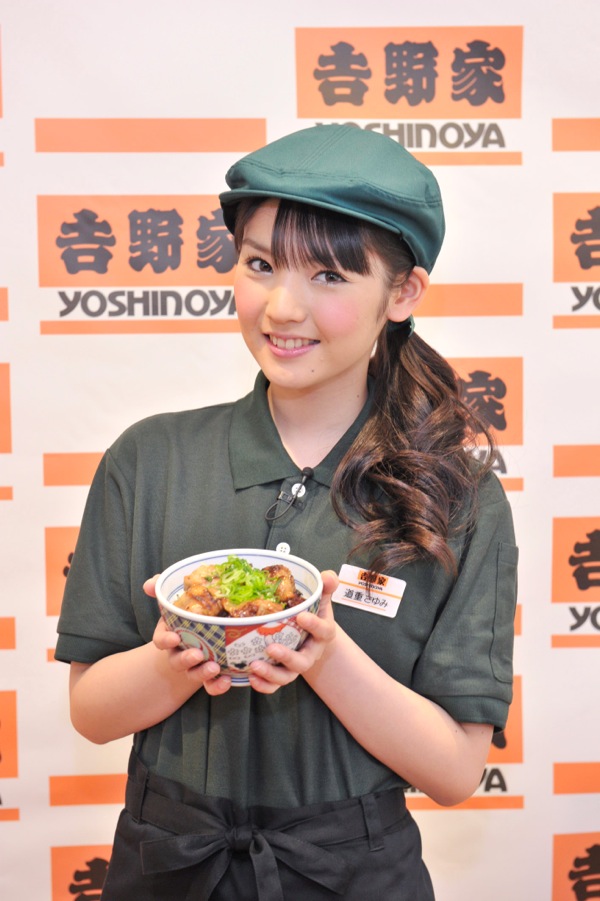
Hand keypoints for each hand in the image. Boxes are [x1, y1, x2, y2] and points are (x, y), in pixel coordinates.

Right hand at [144, 576, 232, 696]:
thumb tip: (149, 585)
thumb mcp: (178, 598)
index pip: (161, 641)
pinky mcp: (211, 675)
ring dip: (202, 674)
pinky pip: (211, 685)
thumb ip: (162, 589)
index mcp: (171, 634)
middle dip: (186, 659)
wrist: (207, 630)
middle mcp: (180, 653)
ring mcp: (195, 666)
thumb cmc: (190, 612)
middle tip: (197, 654)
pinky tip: (227, 680)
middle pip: (177, 662)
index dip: (165, 641)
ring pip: (194, 675)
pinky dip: (217, 685)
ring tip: (215, 667)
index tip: (175, 638)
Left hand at [246, 570, 337, 693]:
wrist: (309, 634)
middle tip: (271, 648)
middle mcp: (310, 653)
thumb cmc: (312, 613)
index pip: (323, 631)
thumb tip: (328, 576)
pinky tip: (251, 678)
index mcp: (322, 634)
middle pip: (303, 662)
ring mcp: (294, 665)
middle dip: (287, 657)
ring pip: (287, 676)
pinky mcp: (281, 673)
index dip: (314, 625)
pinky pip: (274, 685)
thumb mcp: (320, 598)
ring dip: (271, 674)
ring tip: (254, 666)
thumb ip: (325, 586)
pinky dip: (264, 685)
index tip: (301, 616)